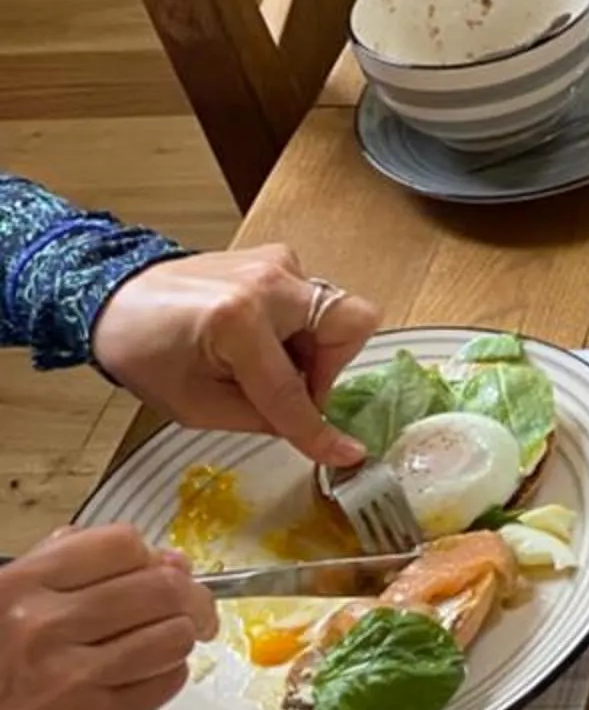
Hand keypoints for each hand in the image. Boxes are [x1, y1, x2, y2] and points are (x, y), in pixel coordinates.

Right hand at [0, 525, 216, 709]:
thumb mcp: (5, 605)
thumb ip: (69, 569)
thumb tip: (162, 557)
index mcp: (22, 586)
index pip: (123, 545)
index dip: (152, 558)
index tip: (163, 573)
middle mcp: (46, 626)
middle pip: (161, 588)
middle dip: (191, 598)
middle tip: (193, 612)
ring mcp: (72, 678)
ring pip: (173, 636)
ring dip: (179, 639)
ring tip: (161, 648)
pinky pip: (165, 683)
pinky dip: (166, 677)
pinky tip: (142, 680)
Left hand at [90, 244, 379, 465]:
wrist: (117, 298)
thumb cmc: (146, 354)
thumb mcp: (195, 407)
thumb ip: (262, 418)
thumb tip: (313, 429)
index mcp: (238, 322)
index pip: (293, 389)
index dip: (320, 430)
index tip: (349, 452)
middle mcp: (268, 283)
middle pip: (350, 324)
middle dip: (331, 367)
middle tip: (296, 390)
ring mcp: (277, 262)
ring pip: (334, 314)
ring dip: (311, 350)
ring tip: (265, 364)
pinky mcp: (279, 257)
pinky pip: (313, 301)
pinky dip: (297, 329)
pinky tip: (261, 340)